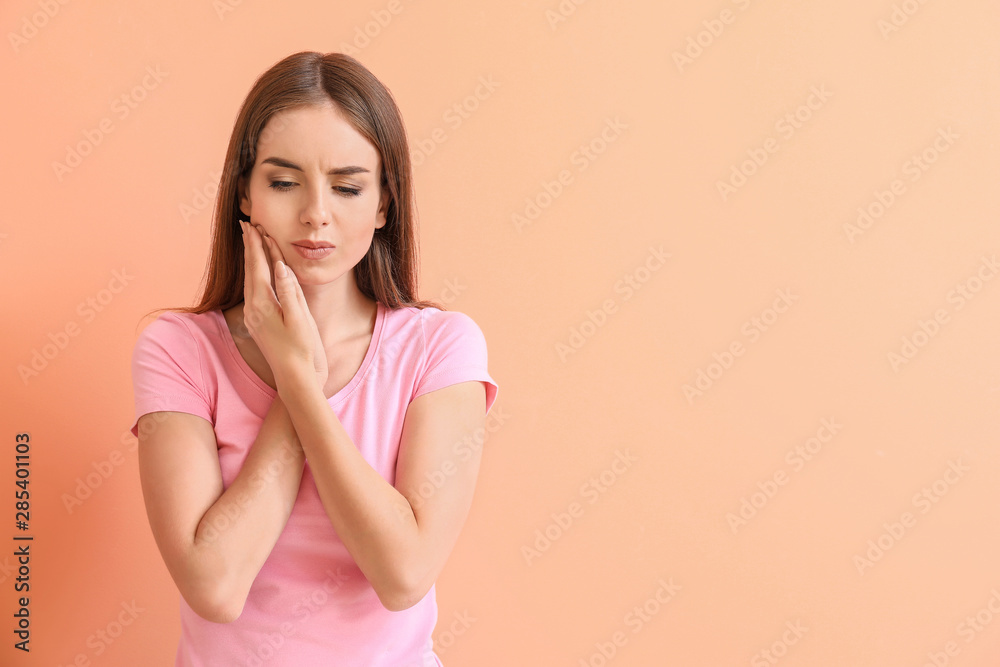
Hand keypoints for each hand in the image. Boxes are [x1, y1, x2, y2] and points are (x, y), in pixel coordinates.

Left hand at [240, 220, 328, 389]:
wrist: (296, 381)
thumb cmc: (304, 352)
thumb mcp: (300, 320)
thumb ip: (289, 292)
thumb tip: (281, 266)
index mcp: (263, 305)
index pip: (259, 267)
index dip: (256, 245)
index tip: (253, 226)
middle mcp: (254, 310)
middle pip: (251, 271)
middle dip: (250, 248)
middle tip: (247, 226)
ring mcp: (255, 318)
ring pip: (251, 281)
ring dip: (252, 261)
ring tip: (251, 243)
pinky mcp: (259, 324)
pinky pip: (255, 292)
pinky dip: (256, 276)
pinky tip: (259, 273)